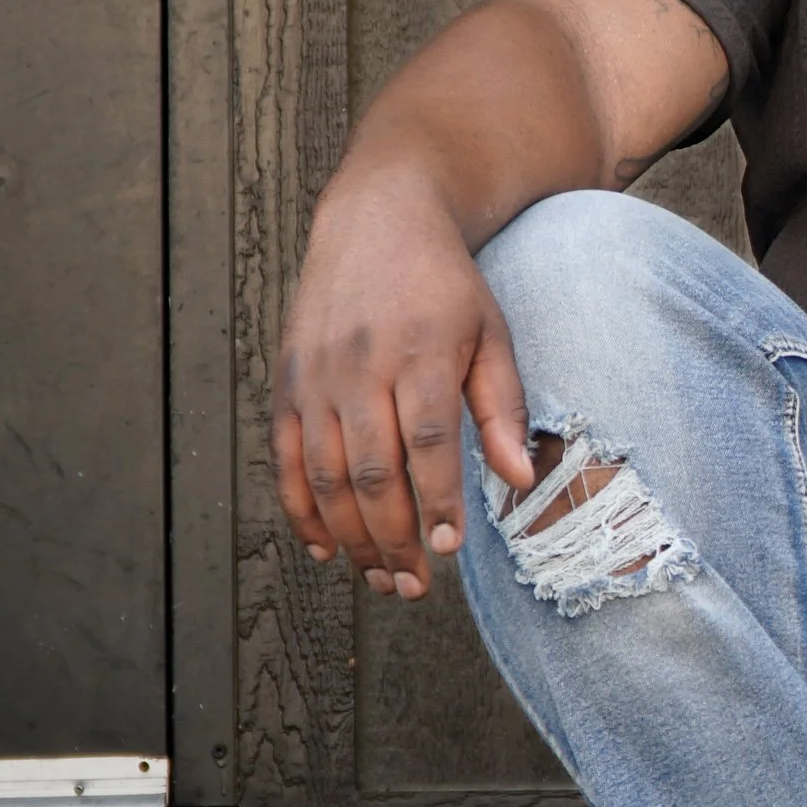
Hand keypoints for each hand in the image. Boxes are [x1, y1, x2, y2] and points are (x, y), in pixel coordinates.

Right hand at [272, 174, 536, 596]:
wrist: (377, 219)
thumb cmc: (445, 286)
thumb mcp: (491, 333)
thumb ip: (504, 408)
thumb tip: (520, 480)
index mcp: (419, 353)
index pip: (427, 442)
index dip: (437, 500)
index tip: (451, 547)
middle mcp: (360, 367)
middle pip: (370, 472)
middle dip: (393, 539)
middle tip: (416, 587)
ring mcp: (316, 377)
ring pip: (325, 476)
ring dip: (352, 538)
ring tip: (383, 580)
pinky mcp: (287, 384)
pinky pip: (286, 460)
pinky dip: (302, 510)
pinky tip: (326, 549)